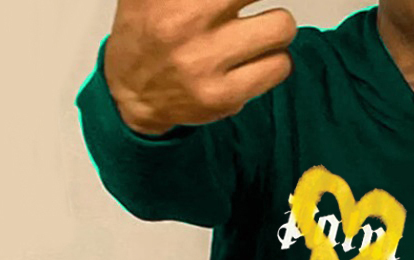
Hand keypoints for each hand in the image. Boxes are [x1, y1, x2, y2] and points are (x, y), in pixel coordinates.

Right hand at [105, 0, 297, 135]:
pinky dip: (275, 60)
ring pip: (281, 29)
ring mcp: (206, 62)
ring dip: (276, 28)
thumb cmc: (150, 29)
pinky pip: (279, 67)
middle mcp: (187, 21)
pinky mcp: (223, 96)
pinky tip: (255, 59)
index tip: (240, 0)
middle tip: (250, 6)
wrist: (131, 90)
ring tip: (259, 32)